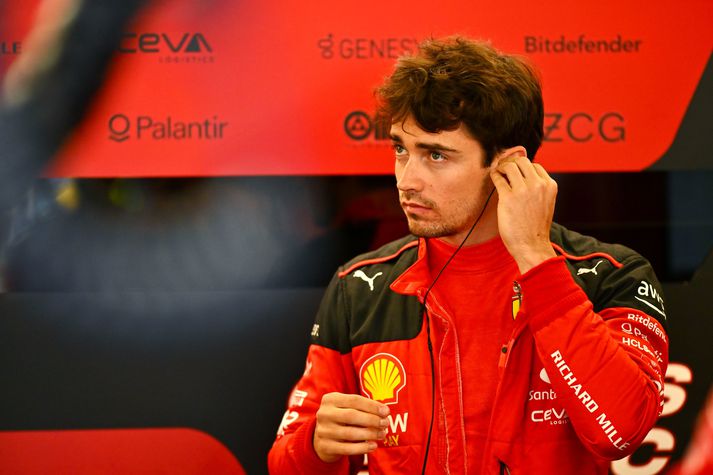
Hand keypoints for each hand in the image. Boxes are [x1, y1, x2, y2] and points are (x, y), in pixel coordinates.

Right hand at [313, 392, 389, 462]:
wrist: (322, 439)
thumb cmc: (341, 419)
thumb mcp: (346, 408)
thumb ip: (362, 408)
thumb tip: (384, 412)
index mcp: (330, 399)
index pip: (354, 400)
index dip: (372, 406)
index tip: (386, 411)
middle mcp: (324, 414)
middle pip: (351, 415)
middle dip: (372, 420)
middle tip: (385, 423)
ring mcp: (323, 431)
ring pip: (350, 433)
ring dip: (370, 434)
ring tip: (382, 434)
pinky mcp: (325, 446)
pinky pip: (347, 448)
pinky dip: (362, 448)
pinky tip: (373, 446)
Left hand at [490, 153, 556, 273]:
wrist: (532, 245)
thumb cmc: (536, 228)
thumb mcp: (546, 203)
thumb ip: (539, 188)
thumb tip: (524, 176)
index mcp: (549, 185)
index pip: (535, 166)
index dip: (523, 168)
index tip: (515, 172)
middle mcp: (538, 185)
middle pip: (521, 161)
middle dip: (511, 163)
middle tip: (504, 169)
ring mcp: (523, 190)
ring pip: (509, 165)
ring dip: (501, 167)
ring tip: (498, 173)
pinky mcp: (508, 197)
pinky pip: (498, 178)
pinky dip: (494, 175)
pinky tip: (494, 178)